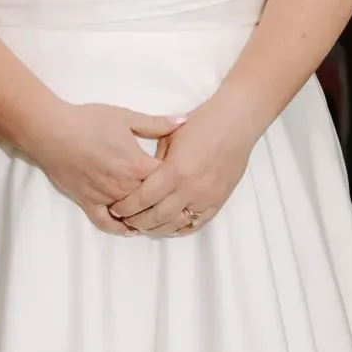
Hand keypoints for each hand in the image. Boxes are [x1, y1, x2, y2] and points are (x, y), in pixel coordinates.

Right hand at [25, 101, 183, 232]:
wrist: (52, 131)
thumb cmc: (88, 121)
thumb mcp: (126, 117)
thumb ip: (156, 123)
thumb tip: (184, 120)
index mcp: (137, 165)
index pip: (167, 180)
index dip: (177, 179)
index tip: (182, 176)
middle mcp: (124, 186)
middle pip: (153, 201)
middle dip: (164, 200)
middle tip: (175, 200)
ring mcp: (106, 197)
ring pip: (133, 215)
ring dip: (145, 215)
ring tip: (157, 214)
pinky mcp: (88, 203)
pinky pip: (107, 223)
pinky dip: (120, 228)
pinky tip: (130, 228)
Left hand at [108, 87, 260, 235]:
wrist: (236, 122)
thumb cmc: (201, 123)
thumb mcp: (169, 137)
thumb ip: (154, 160)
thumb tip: (139, 178)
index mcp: (174, 170)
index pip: (143, 198)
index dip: (127, 207)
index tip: (116, 208)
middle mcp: (190, 188)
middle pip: (157, 216)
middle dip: (137, 221)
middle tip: (125, 220)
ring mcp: (206, 197)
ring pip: (175, 224)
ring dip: (156, 228)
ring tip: (143, 225)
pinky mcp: (219, 201)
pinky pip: (196, 224)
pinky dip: (179, 229)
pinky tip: (168, 227)